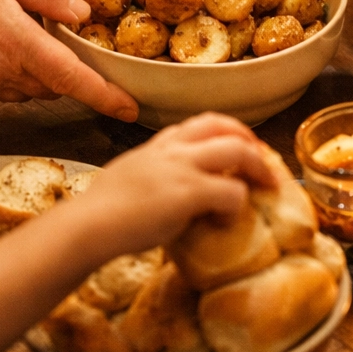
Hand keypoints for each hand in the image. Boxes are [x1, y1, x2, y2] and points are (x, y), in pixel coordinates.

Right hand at [0, 0, 137, 120]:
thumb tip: (82, 15)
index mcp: (13, 41)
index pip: (71, 78)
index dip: (105, 96)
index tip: (131, 110)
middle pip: (54, 84)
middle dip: (68, 67)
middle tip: (68, 36)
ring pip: (29, 87)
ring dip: (39, 68)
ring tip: (23, 29)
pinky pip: (3, 87)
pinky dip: (13, 70)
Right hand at [67, 113, 276, 256]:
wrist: (86, 228)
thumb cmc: (99, 214)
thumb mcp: (129, 179)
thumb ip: (154, 178)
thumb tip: (169, 196)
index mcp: (157, 146)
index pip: (199, 123)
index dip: (226, 132)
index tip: (238, 147)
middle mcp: (172, 149)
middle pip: (224, 126)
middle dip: (250, 140)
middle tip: (262, 161)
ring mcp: (182, 168)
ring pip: (238, 149)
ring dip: (259, 167)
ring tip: (267, 185)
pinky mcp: (189, 192)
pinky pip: (232, 191)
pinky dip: (237, 205)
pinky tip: (226, 220)